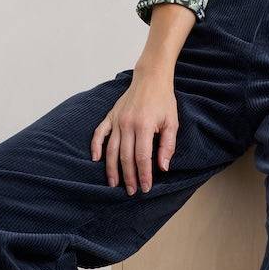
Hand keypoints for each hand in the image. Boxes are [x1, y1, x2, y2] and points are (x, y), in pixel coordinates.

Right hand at [91, 66, 178, 193]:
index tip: (146, 188)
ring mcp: (117, 120)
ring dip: (112, 169)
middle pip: (126, 157)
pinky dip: (96, 146)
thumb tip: (163, 167)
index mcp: (145, 126)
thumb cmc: (163, 101)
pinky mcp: (110, 116)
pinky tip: (95, 159)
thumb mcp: (172, 122)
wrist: (151, 78)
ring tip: (114, 184)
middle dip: (129, 177)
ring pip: (111, 150)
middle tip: (132, 191)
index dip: (144, 175)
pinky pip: (99, 134)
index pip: (142, 157)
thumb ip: (168, 146)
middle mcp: (128, 124)